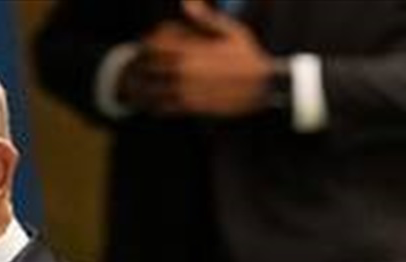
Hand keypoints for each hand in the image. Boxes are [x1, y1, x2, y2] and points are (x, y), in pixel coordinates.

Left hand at [135, 0, 274, 117]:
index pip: (154, 46)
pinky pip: (162, 107)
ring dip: (144, 86)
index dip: (147, 44)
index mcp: (191, 51)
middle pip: (148, 68)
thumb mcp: (230, 31)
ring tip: (144, 83)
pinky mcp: (190, 107)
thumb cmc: (247, 56)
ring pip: (151, 90)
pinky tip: (155, 100)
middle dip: (142, 64)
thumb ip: (204, 17)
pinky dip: (154, 104)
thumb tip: (187, 1)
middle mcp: (185, 71)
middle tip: (142, 64)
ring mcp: (185, 90)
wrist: (263, 86)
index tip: (146, 44)